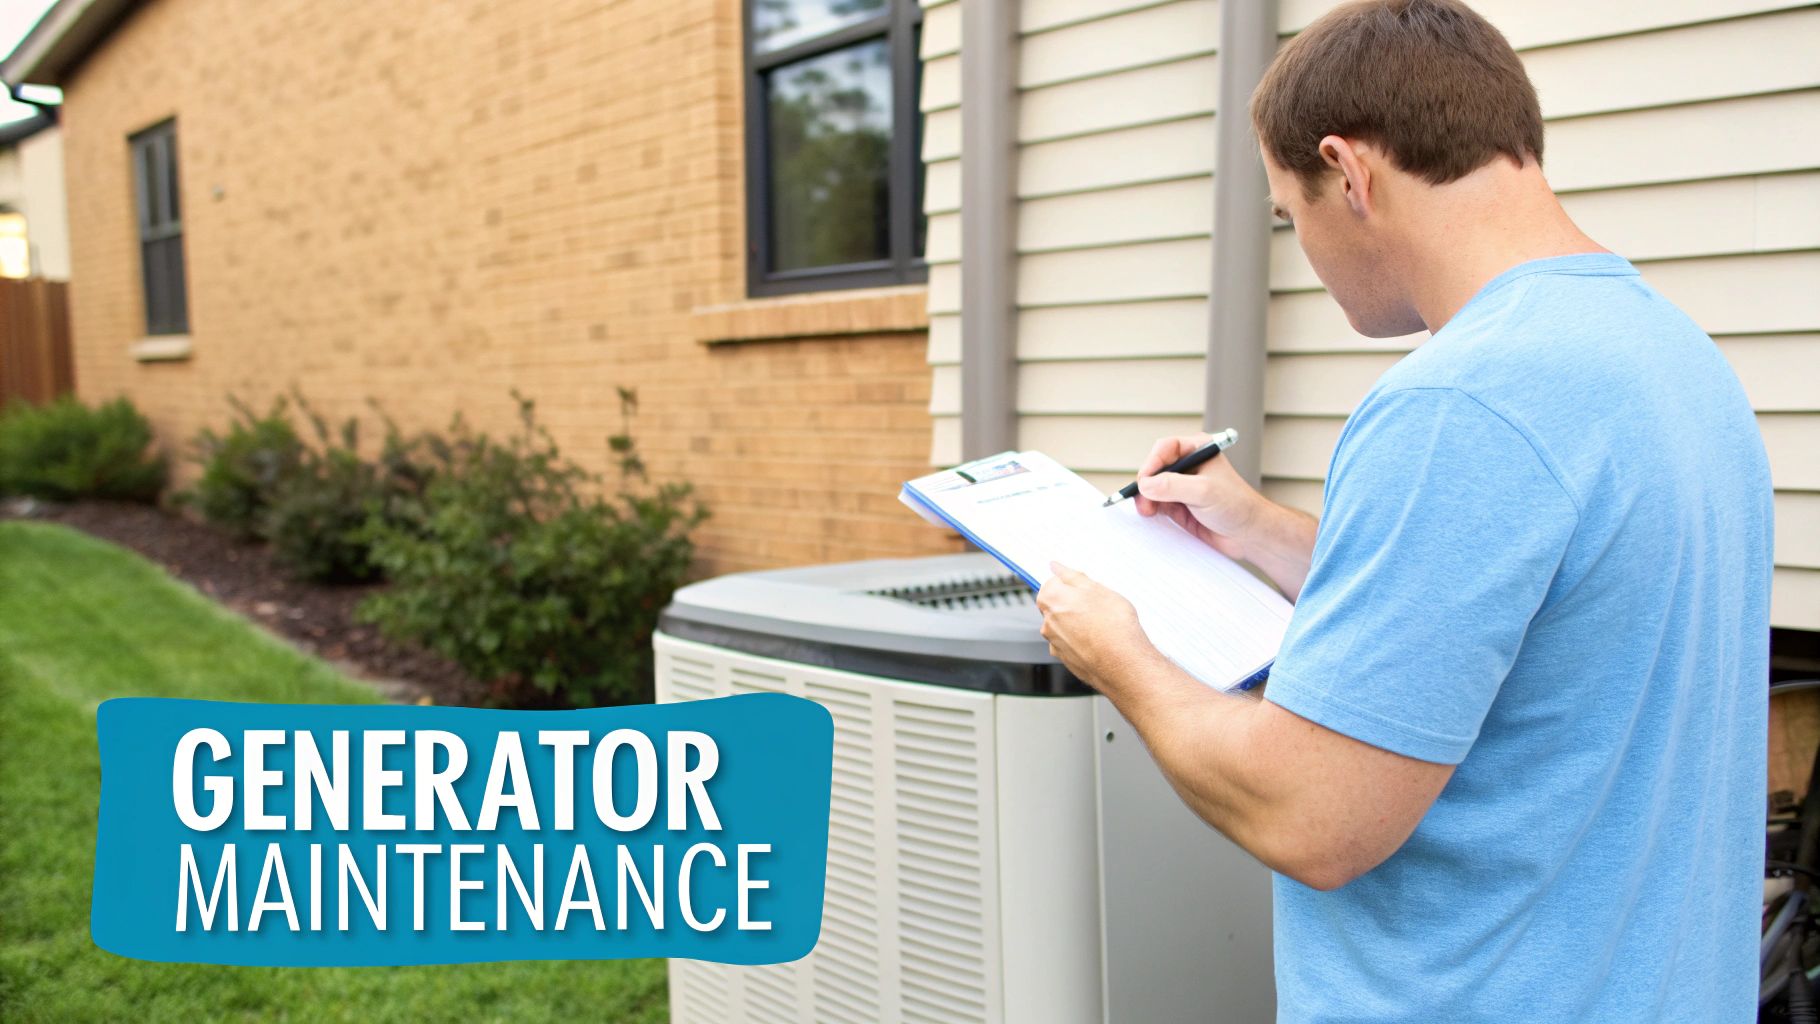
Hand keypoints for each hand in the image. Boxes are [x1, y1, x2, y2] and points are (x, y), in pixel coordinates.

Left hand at [1036, 562, 1160, 692]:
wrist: (1123, 664)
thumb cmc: (1114, 626)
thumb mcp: (1098, 589)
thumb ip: (1073, 577)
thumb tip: (1057, 567)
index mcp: (1052, 600)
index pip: (1050, 584)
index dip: (1069, 584)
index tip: (1083, 587)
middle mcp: (1047, 622)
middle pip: (1055, 606)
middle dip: (1072, 603)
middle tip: (1096, 606)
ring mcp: (1055, 643)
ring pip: (1063, 626)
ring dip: (1077, 623)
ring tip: (1101, 625)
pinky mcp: (1065, 660)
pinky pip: (1070, 644)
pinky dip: (1080, 641)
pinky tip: (1099, 641)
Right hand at [1132, 433, 1264, 561]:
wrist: (1250, 534)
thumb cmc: (1237, 506)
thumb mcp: (1204, 491)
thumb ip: (1173, 485)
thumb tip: (1146, 485)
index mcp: (1199, 450)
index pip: (1166, 448)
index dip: (1152, 462)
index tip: (1144, 480)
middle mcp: (1189, 466)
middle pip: (1156, 468)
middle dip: (1147, 484)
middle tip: (1143, 500)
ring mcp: (1183, 486)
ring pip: (1154, 487)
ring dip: (1146, 498)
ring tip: (1148, 511)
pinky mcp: (1180, 505)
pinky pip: (1158, 503)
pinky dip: (1151, 508)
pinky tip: (1152, 514)